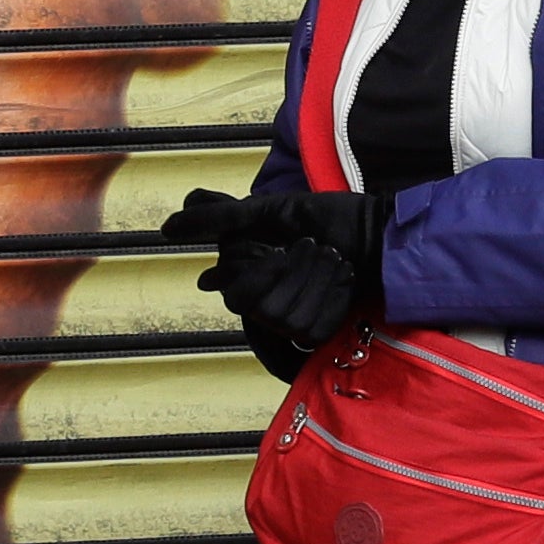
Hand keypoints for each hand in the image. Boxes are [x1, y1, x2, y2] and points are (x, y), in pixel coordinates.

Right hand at [166, 187, 374, 376]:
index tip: (281, 247)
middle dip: (292, 271)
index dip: (257, 271)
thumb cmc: (325, 217)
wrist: (376, 231)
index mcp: (250, 276)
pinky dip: (334, 293)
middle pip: (259, 309)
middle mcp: (267, 305)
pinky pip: (314, 327)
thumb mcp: (267, 210)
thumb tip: (166, 228)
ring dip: (316, 279)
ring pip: (288, 319)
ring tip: (333, 257)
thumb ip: (218, 219)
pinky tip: (345, 277)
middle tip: (313, 245)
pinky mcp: (322, 333)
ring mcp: (294, 323)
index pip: (234, 294)